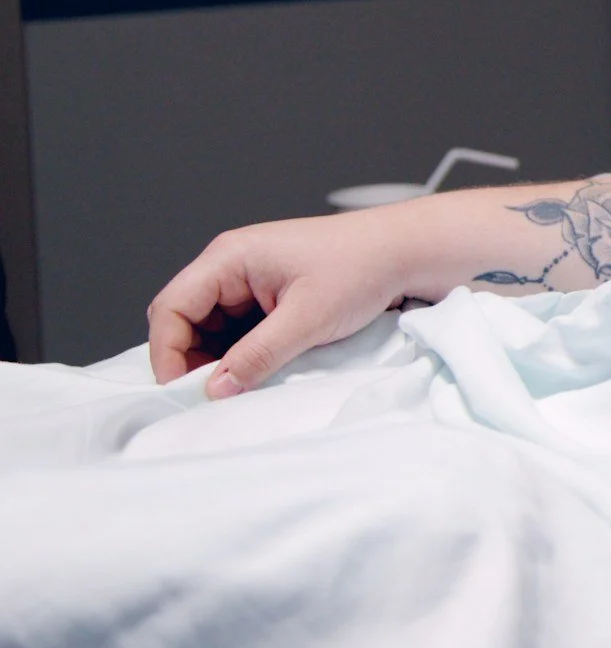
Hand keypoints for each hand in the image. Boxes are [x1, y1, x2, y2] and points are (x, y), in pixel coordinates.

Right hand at [146, 209, 421, 395]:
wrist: (406, 251)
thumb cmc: (363, 267)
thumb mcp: (308, 318)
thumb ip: (258, 355)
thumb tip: (217, 389)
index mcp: (230, 257)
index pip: (172, 307)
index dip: (167, 352)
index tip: (181, 391)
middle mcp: (233, 265)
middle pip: (186, 320)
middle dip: (192, 359)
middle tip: (211, 396)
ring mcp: (251, 280)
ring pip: (212, 329)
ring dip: (220, 360)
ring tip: (239, 387)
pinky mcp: (270, 295)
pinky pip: (240, 330)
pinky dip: (242, 354)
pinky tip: (257, 374)